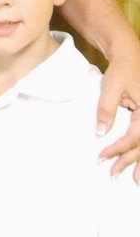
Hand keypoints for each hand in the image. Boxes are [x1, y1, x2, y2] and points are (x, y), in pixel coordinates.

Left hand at [97, 56, 139, 180]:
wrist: (129, 56)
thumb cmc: (121, 70)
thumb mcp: (111, 87)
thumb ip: (106, 110)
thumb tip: (100, 132)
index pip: (134, 136)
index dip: (118, 149)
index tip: (102, 157)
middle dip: (130, 161)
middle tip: (114, 176)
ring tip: (135, 181)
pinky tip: (139, 163)